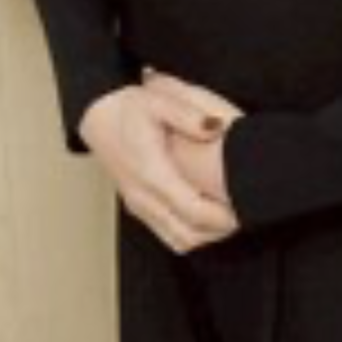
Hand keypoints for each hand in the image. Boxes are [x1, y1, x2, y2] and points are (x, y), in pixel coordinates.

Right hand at [78, 74, 243, 253]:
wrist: (96, 117)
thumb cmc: (127, 109)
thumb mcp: (159, 101)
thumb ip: (189, 115)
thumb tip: (216, 126)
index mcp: (152, 173)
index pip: (193, 210)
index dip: (222, 217)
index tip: (244, 209)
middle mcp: (144, 196)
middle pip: (189, 234)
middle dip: (221, 231)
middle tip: (245, 215)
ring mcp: (140, 206)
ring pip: (179, 240)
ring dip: (207, 236)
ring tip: (230, 218)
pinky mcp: (139, 209)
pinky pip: (168, 235)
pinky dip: (191, 234)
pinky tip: (207, 219)